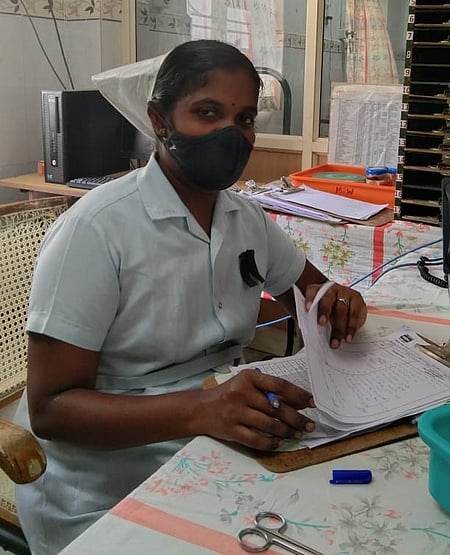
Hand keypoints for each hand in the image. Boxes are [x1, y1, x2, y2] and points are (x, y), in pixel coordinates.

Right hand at [199, 369, 315, 450]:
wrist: (201, 408)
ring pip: (270, 425)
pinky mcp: (232, 431)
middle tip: (309, 425)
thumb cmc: (229, 394)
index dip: (298, 395)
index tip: (311, 403)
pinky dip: (272, 443)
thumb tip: (298, 402)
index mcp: (248, 377)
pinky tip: (279, 441)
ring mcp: (236, 413)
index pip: (279, 385)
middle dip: (297, 419)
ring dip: (287, 431)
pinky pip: (258, 440)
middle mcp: (242, 393)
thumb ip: (269, 390)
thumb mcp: (247, 384)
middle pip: (277, 408)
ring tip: (297, 433)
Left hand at [305, 282, 366, 347]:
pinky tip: (348, 336)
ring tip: (336, 341)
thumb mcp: (316, 311)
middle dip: (324, 312)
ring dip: (339, 327)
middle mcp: (332, 289)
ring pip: (342, 309)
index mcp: (318, 289)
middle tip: (321, 324)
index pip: (312, 291)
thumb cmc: (325, 307)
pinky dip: (351, 328)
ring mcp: (346, 293)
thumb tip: (309, 332)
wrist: (340, 300)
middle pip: (328, 300)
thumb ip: (312, 318)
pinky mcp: (357, 300)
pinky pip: (355, 315)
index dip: (309, 299)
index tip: (307, 308)